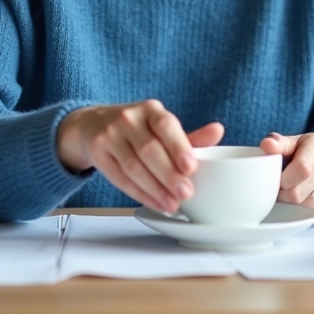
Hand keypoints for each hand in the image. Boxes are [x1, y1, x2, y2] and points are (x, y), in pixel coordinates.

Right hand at [56, 99, 224, 213]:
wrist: (94, 124)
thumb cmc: (138, 129)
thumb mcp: (161, 128)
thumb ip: (190, 136)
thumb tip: (219, 131)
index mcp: (150, 110)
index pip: (165, 126)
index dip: (179, 147)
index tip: (191, 167)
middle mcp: (128, 118)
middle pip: (149, 150)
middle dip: (169, 174)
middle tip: (186, 193)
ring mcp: (110, 135)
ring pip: (133, 167)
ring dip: (155, 189)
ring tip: (173, 204)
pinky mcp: (97, 152)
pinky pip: (120, 178)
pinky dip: (140, 193)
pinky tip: (155, 202)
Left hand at [260, 132, 313, 209]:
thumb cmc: (300, 150)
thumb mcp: (289, 143)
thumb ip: (277, 143)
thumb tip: (266, 145)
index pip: (301, 168)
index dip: (283, 180)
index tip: (273, 180)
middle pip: (299, 191)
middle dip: (282, 194)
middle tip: (275, 189)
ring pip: (304, 204)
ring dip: (289, 203)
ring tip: (284, 194)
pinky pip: (312, 209)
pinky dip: (300, 207)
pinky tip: (296, 198)